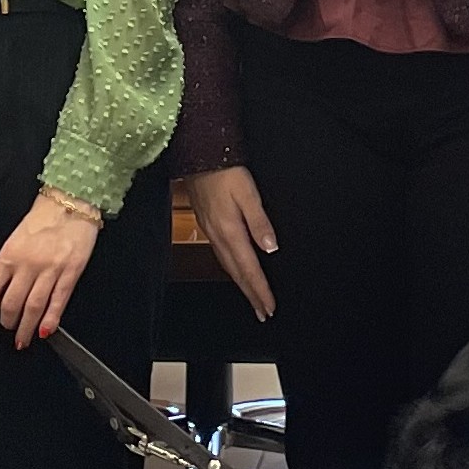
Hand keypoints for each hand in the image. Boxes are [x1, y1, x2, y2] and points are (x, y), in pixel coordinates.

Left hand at [0, 190, 100, 347]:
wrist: (71, 204)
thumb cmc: (42, 219)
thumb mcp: (15, 237)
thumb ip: (6, 261)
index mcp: (10, 254)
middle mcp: (28, 265)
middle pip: (12, 303)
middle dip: (8, 321)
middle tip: (8, 326)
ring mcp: (50, 271)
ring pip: (34, 307)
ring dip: (27, 327)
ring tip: (23, 338)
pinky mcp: (70, 274)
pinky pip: (58, 302)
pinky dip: (51, 320)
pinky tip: (45, 331)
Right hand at [184, 167, 277, 320]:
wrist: (198, 156)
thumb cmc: (224, 171)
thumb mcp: (248, 194)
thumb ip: (259, 222)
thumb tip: (270, 248)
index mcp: (230, 231)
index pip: (249, 268)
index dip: (260, 289)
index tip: (269, 306)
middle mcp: (219, 236)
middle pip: (237, 273)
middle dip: (251, 294)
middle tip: (262, 313)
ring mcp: (211, 232)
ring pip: (228, 267)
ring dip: (242, 284)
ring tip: (252, 298)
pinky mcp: (208, 225)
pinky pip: (221, 255)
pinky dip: (232, 270)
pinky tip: (236, 270)